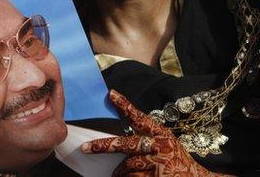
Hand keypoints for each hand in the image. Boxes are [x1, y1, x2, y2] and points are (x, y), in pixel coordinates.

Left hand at [81, 90, 227, 176]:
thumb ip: (145, 139)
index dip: (125, 106)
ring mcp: (157, 164)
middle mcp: (158, 146)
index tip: (111, 94)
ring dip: (120, 172)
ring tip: (121, 174)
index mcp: (160, 134)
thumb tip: (117, 141)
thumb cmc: (176, 160)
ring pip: (126, 166)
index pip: (140, 117)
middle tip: (86, 148)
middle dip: (102, 146)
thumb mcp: (165, 144)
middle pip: (125, 144)